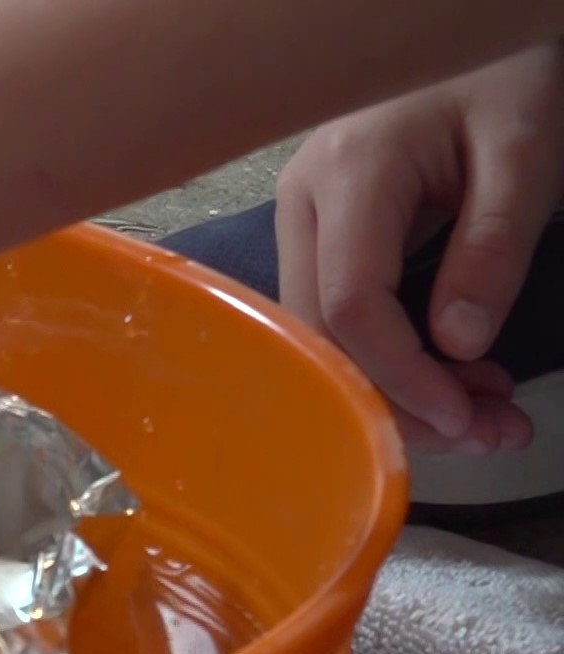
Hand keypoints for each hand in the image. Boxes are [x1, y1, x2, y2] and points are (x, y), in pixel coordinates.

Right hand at [275, 41, 563, 452]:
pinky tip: (454, 373)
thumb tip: (458, 348)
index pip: (352, 305)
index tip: (468, 419)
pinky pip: (343, 310)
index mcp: (350, 177)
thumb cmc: (501, 69)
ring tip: (486, 415)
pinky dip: (395, 354)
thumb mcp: (526, 149)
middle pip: (326, 332)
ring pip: (329, 332)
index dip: (401, 375)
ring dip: (400, 385)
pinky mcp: (322, 229)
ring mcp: (304, 217)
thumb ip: (494, 245)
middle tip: (489, 435)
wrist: (466, 20)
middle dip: (401, 398)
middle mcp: (305, 204)